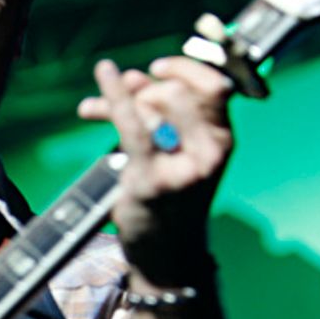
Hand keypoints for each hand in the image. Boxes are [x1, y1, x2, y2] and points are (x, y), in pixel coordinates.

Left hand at [77, 56, 232, 286]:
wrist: (165, 251)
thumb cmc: (170, 198)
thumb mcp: (180, 152)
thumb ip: (163, 113)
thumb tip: (137, 76)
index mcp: (222, 140)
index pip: (216, 85)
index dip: (186, 67)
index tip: (160, 67)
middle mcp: (209, 152)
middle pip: (177, 92)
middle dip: (146, 89)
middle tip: (127, 104)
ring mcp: (182, 166)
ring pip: (151, 107)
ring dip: (121, 98)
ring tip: (97, 107)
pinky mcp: (151, 179)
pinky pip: (131, 124)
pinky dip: (114, 95)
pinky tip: (105, 75)